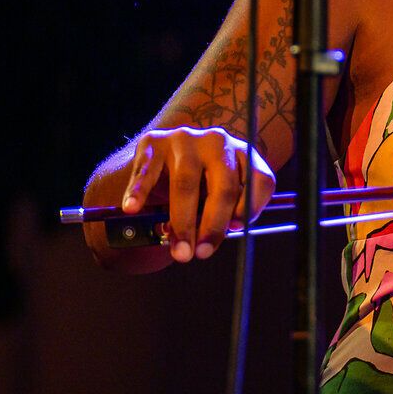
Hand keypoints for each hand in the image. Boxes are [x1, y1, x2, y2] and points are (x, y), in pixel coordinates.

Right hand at [118, 126, 275, 262]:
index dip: (249, 208)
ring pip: (186, 183)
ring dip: (182, 221)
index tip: (235, 231)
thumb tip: (208, 244)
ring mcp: (186, 139)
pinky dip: (139, 191)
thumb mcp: (218, 194)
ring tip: (179, 250)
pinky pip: (147, 170)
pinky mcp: (154, 142)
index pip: (259, 179)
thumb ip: (221, 214)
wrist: (165, 155)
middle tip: (201, 253)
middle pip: (223, 186)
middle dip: (213, 225)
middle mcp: (219, 142)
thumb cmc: (200, 183)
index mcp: (244, 154)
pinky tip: (133, 208)